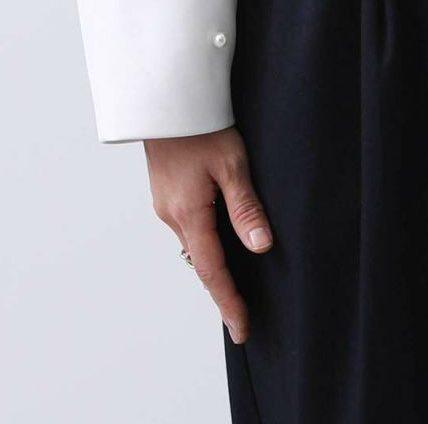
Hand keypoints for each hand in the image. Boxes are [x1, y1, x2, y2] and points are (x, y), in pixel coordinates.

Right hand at [145, 127, 272, 343]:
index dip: (229, 301)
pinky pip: (188, 227)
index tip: (242, 328)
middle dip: (221, 290)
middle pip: (200, 263)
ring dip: (212, 266)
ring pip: (193, 245)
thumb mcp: (232, 164)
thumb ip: (246, 208)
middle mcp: (172, 215)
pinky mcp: (166, 193)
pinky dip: (204, 242)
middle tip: (241, 317)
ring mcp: (166, 204)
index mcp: (188, 213)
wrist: (167, 99)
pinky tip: (218, 242)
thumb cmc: (202, 126)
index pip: (212, 270)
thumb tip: (262, 247)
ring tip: (234, 287)